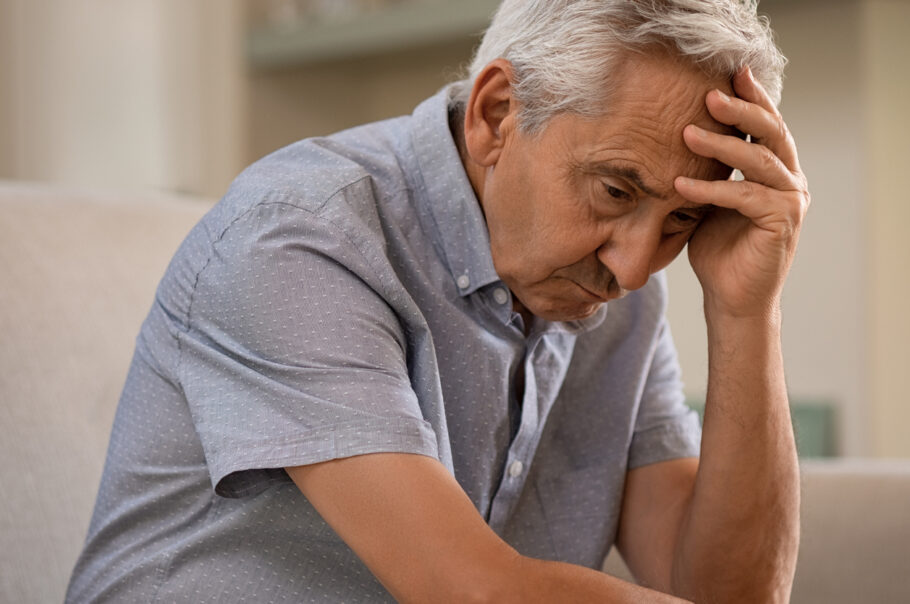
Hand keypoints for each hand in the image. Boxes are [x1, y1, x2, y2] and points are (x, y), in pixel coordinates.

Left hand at [674, 66, 809, 319]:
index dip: (751, 98)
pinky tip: (680, 184)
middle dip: (741, 110)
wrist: (729, 297)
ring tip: (686, 132)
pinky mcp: (782, 222)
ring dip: (721, 144)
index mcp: (775, 171)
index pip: (766, 126)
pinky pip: (745, 196)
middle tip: (709, 94)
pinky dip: (712, 188)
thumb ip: (706, 171)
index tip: (728, 74)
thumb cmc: (717, 250)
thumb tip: (674, 136)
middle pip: (771, 133)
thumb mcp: (707, 201)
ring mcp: (791, 200)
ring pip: (759, 160)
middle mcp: (789, 181)